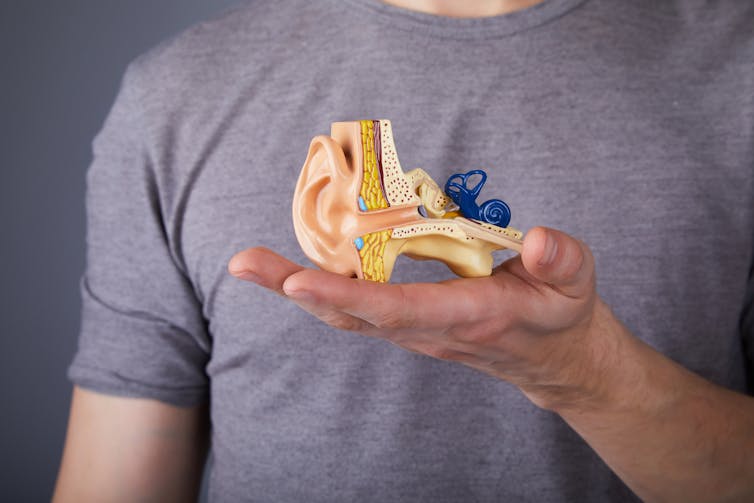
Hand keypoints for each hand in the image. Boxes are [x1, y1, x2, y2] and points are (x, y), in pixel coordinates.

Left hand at [228, 227, 621, 409]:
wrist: (553, 357)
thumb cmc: (561, 313)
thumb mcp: (576, 283)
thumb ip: (562, 261)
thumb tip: (539, 240)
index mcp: (468, 317)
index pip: (400, 309)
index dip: (349, 295)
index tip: (301, 278)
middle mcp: (429, 328)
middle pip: (352, 313)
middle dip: (296, 289)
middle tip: (244, 262)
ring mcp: (414, 329)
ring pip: (346, 314)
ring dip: (295, 288)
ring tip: (249, 263)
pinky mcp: (408, 322)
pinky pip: (356, 309)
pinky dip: (319, 289)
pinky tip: (291, 269)